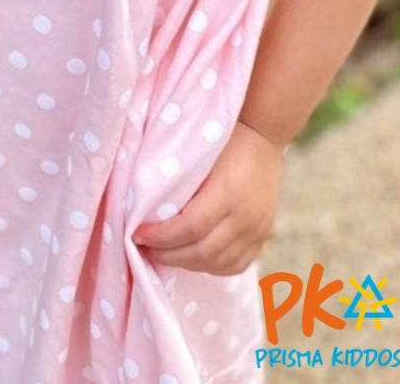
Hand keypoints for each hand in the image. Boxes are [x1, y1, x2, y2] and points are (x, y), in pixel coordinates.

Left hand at [131, 119, 283, 276]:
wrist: (262, 132)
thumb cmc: (219, 137)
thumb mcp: (197, 153)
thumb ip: (175, 182)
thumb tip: (140, 207)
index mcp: (228, 191)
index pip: (191, 227)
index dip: (161, 236)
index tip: (136, 233)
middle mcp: (246, 216)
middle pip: (204, 252)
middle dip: (168, 255)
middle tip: (143, 248)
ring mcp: (258, 229)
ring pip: (219, 264)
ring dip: (186, 264)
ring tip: (162, 254)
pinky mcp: (263, 235)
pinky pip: (236, 265)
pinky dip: (210, 267)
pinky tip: (190, 258)